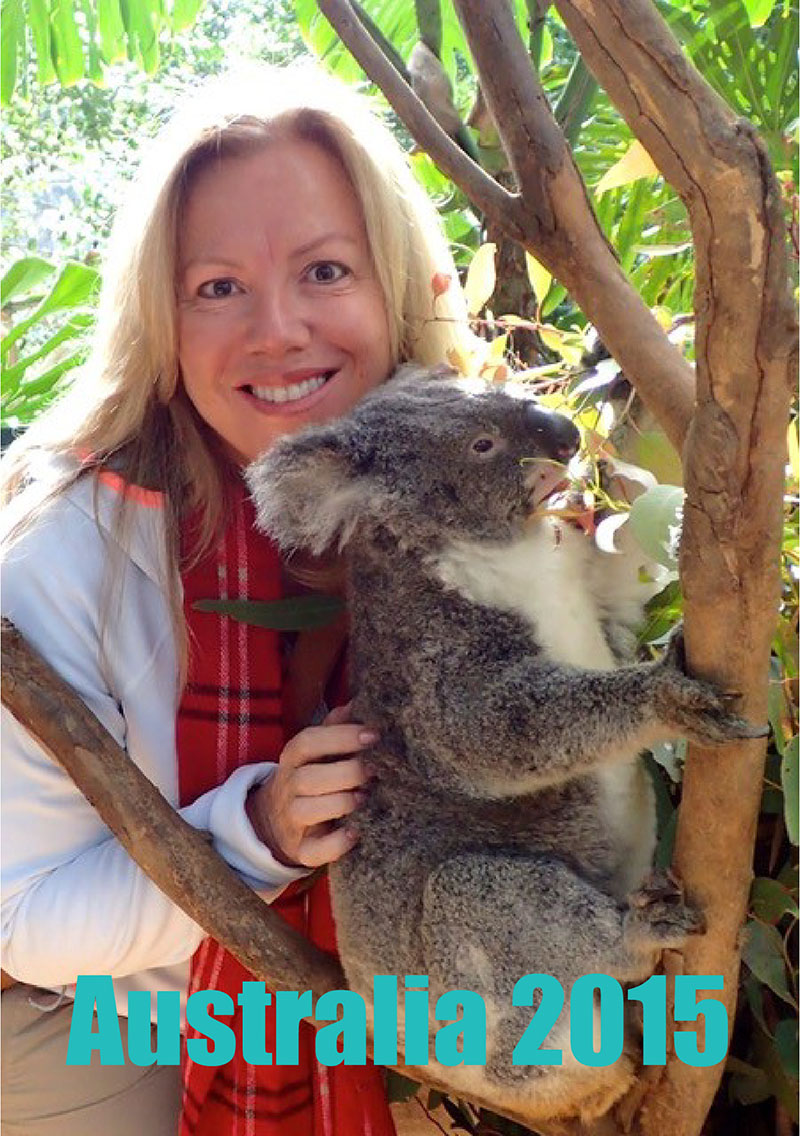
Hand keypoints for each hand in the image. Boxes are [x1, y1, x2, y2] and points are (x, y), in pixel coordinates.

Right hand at [246, 701, 376, 868]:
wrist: (275, 821)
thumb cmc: (310, 776)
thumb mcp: (316, 751)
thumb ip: (333, 727)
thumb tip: (356, 702)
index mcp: (294, 757)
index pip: (309, 742)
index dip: (341, 737)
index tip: (374, 735)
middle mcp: (289, 786)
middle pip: (308, 777)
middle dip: (346, 772)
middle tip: (375, 769)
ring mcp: (292, 819)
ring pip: (307, 810)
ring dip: (340, 802)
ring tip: (365, 797)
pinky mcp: (301, 850)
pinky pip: (313, 851)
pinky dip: (335, 844)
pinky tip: (355, 833)